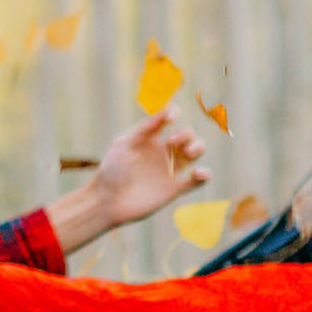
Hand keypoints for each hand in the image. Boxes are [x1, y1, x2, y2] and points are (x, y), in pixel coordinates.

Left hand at [47, 109, 208, 258]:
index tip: (171, 116)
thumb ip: (145, 127)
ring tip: (188, 153)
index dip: (173, 113)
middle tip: (173, 142)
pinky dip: (204, 175)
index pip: (167, 119)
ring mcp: (169, 170)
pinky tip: (199, 173)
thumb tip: (167, 109)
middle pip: (186, 135)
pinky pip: (196, 181)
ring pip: (195, 153)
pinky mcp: (174, 189)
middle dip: (186, 134)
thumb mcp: (124, 143)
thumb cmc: (111, 170)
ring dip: (198, 147)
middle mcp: (162, 152)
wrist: (107, 202)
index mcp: (149, 138)